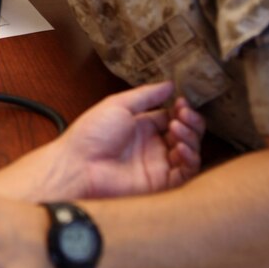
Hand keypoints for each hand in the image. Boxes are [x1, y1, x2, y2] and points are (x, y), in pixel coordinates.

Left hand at [56, 82, 203, 198]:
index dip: (181, 110)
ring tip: (177, 128)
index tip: (181, 103)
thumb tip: (170, 84)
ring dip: (190, 137)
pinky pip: (185, 173)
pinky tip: (180, 146)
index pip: (172, 117)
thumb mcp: (118, 105)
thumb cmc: (92, 134)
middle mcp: (152, 146)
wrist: (78, 165)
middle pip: (185, 133)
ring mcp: (158, 164)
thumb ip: (146, 95)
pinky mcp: (161, 183)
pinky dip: (190, 159)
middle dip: (190, 122)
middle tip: (183, 115)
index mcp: (142, 127)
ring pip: (190, 151)